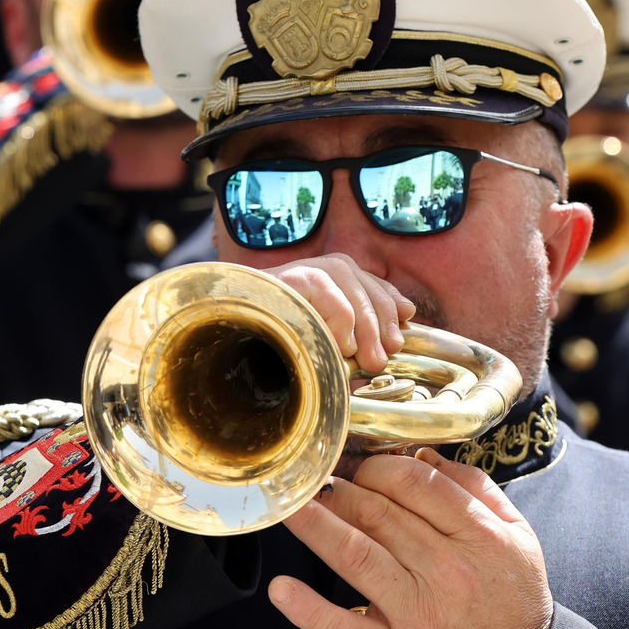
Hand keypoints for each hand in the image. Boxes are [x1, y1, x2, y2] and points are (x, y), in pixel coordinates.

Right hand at [265, 253, 416, 373]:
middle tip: (384, 357)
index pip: (370, 283)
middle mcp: (316, 270)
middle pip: (363, 282)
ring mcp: (299, 270)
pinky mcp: (285, 275)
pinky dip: (339, 320)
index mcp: (327, 283)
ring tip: (366, 359)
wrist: (225, 344)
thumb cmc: (273, 353)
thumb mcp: (325, 348)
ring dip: (364, 325)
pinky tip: (340, 346)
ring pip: (348, 283)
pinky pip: (326, 290)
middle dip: (381, 321)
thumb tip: (402, 326)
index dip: (390, 302)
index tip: (403, 326)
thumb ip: (358, 338)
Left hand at [269, 448, 552, 628]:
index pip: (418, 483)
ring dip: (316, 525)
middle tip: (320, 481)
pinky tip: (283, 589)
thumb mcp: (519, 544)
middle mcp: (450, 573)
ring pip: (357, 555)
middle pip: (381, 512)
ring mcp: (418, 615)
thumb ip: (479, 492)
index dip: (379, 466)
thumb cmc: (507, 612)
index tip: (359, 464)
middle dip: (342, 489)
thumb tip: (425, 456)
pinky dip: (310, 610)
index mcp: (482, 539)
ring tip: (291, 505)